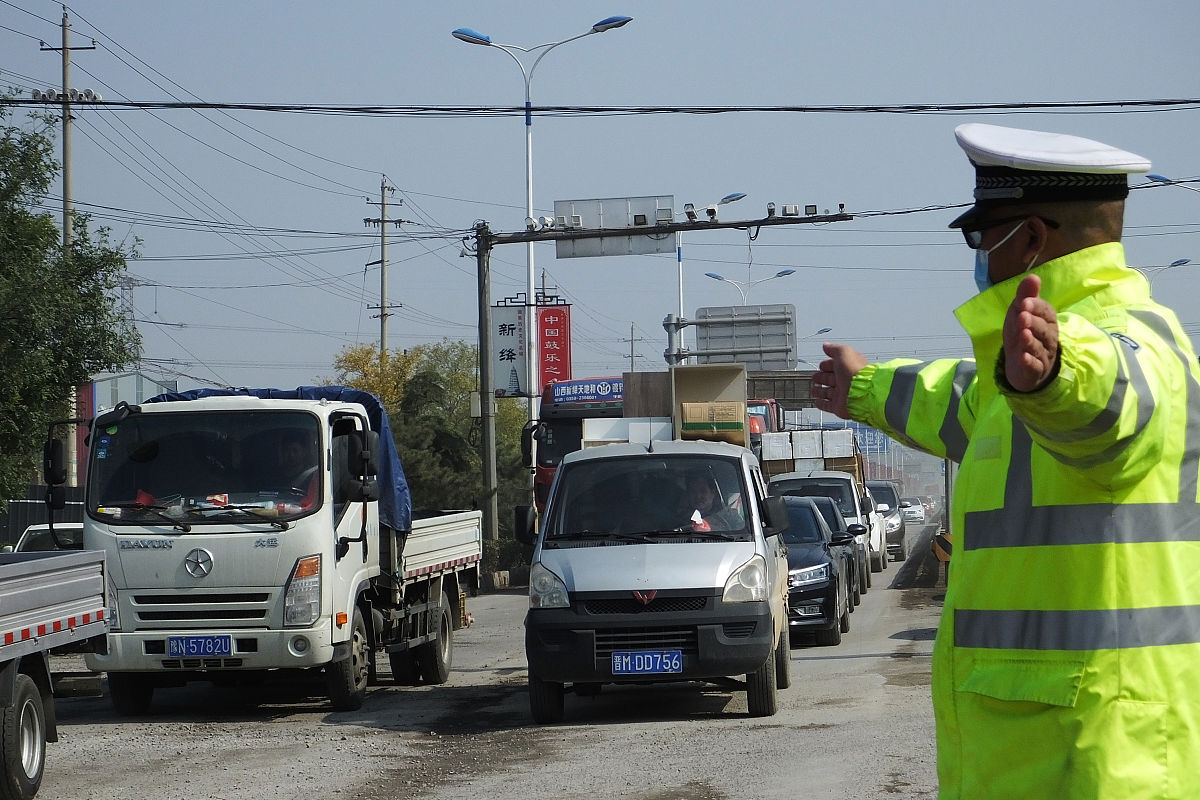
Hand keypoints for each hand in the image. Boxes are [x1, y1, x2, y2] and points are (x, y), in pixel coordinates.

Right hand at [813, 343, 867, 418]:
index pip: (835, 365)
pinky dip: (822, 404)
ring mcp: (842, 395)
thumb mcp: (844, 353)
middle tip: (815, 376)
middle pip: (831, 379)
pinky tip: (817, 401)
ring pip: (828, 392)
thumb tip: (826, 345)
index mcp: (848, 368)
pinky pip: (828, 405)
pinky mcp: (839, 407)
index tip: (821, 364)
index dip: (827, 364)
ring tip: (813, 389)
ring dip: (820, 391)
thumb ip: (834, 349)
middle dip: (822, 377)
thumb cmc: (855, 372)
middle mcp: (846, 382)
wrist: (862, 393)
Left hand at [1003, 274, 1059, 391]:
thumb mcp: (1021, 314)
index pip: (1046, 312)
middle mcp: (1048, 338)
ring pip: (1039, 347)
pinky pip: (1034, 366)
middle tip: (1022, 316)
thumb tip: (1032, 276)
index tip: (1024, 301)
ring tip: (1023, 334)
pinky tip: (1023, 357)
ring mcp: (1042, 355)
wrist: (1023, 365)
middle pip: (1044, 330)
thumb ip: (1026, 296)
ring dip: (1030, 341)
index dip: (1036, 307)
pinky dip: (1029, 362)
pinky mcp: (1034, 371)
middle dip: (1033, 322)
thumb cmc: (1023, 333)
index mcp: (1046, 321)